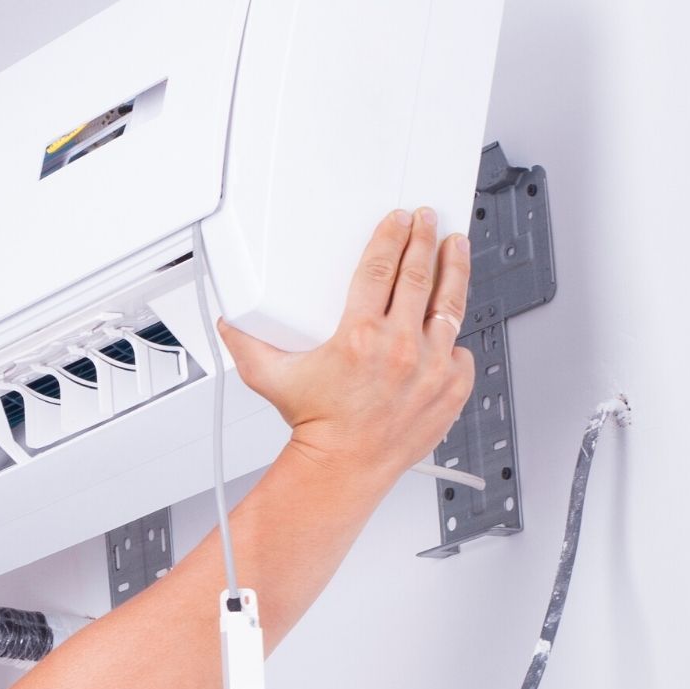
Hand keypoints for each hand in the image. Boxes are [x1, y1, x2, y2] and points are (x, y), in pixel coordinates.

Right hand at [218, 208, 475, 483]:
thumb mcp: (272, 379)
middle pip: (419, 276)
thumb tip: (228, 322)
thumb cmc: (315, 426)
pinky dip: (452, 336)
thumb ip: (246, 344)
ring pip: (450, 304)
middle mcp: (399, 348)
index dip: (390, 237)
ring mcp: (431, 367)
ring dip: (454, 270)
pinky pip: (460, 350)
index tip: (397, 221)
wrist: (343, 467)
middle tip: (427, 222)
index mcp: (358, 337)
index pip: (381, 269)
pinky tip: (447, 322)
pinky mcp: (451, 387)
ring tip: (456, 247)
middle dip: (423, 241)